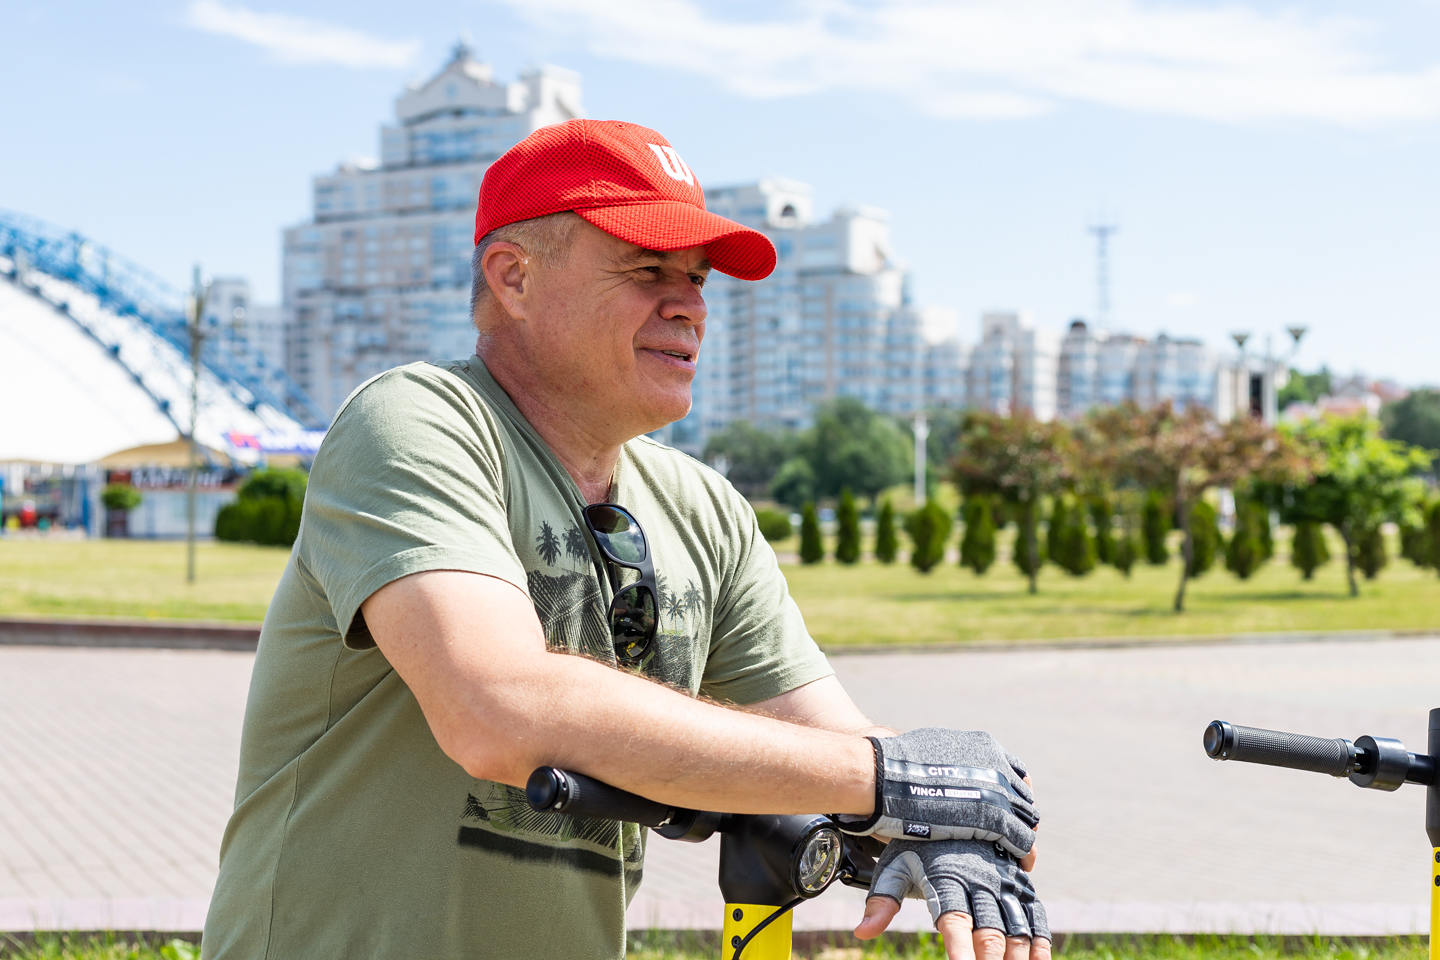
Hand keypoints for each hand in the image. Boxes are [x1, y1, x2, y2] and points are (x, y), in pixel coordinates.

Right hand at [835, 728, 1037, 858]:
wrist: (881, 776)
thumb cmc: (896, 765)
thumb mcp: (935, 747)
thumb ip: (955, 758)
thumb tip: (949, 768)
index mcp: (985, 747)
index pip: (1016, 774)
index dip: (1013, 796)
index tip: (1008, 811)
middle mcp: (997, 765)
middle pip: (1024, 797)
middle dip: (1020, 817)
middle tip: (1012, 837)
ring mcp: (997, 791)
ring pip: (1027, 819)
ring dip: (1024, 836)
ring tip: (1019, 854)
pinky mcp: (993, 818)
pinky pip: (1022, 839)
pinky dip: (1024, 853)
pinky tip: (1021, 864)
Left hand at [854, 838, 1049, 959]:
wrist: (947, 801)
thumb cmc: (916, 842)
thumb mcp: (895, 865)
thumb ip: (882, 900)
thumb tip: (862, 932)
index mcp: (947, 878)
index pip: (953, 920)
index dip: (959, 948)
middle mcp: (978, 880)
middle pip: (990, 931)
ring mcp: (1002, 880)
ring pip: (1017, 926)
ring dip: (1019, 956)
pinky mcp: (1018, 881)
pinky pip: (1036, 913)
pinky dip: (1041, 940)